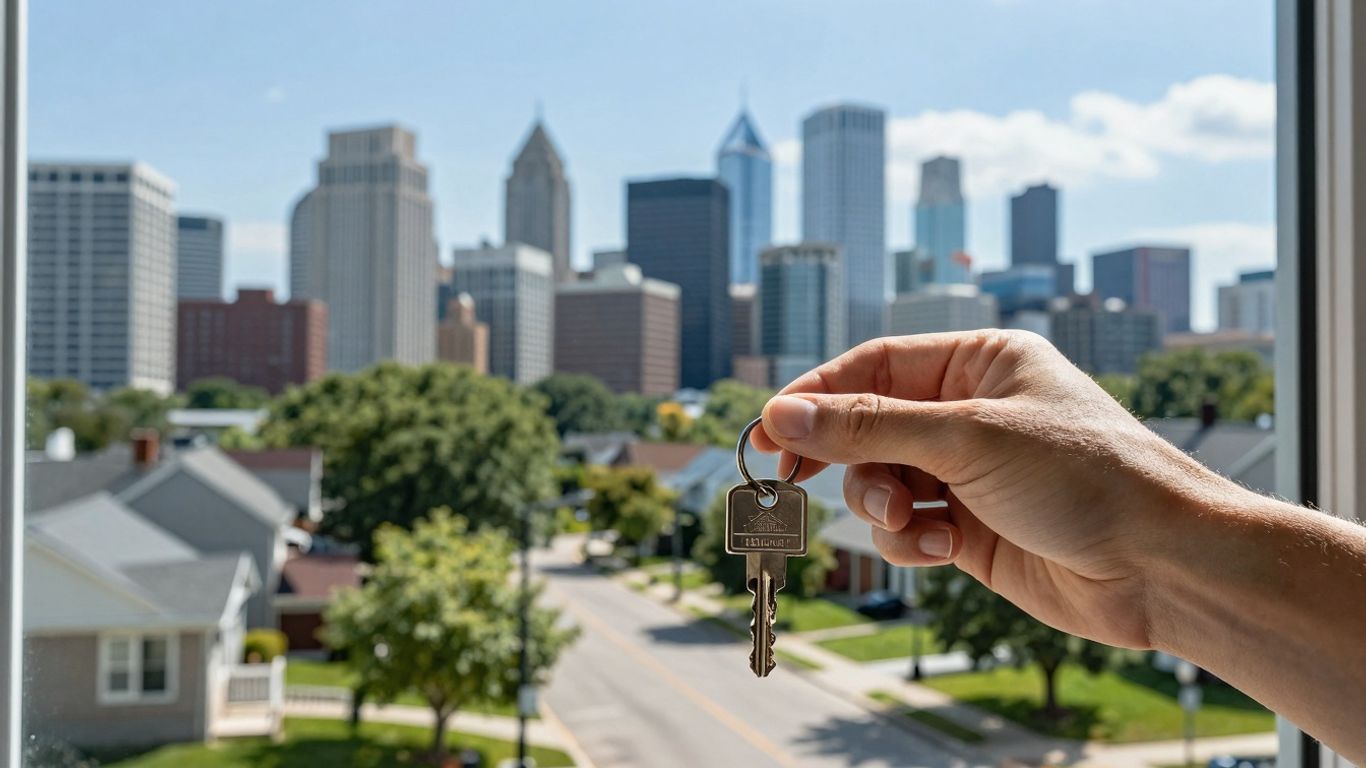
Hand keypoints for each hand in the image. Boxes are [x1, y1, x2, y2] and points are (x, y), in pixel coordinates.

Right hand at [751, 330, 1232, 650]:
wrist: (1161, 566)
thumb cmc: (1087, 476)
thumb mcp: (967, 438)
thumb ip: (868, 428)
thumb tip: (781, 414)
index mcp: (980, 362)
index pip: (873, 367)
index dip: (816, 396)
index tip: (767, 429)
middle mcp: (971, 412)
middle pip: (868, 427)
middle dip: (844, 458)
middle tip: (788, 479)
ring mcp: (970, 473)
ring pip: (881, 483)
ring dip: (883, 507)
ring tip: (915, 523)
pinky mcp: (971, 529)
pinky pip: (908, 528)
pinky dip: (912, 541)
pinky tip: (946, 549)